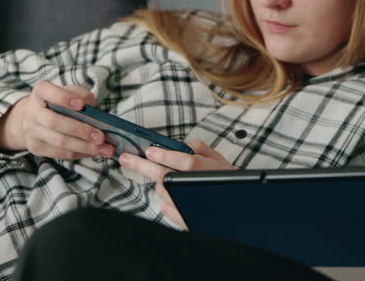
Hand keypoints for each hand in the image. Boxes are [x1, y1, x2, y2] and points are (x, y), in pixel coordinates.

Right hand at [0, 80, 113, 158]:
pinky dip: (80, 153)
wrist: (34, 118)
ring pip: (59, 142)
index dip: (63, 98)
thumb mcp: (70, 92)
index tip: (81, 105)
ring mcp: (31, 132)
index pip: (46, 91)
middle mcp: (31, 112)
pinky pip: (60, 153)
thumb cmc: (59, 102)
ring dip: (85, 147)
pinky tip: (94, 152)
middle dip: (80, 130)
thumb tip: (93, 111)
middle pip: (54, 122)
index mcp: (40, 92)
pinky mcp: (36, 148)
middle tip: (101, 137)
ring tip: (105, 149)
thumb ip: (81, 95)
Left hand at [118, 139, 234, 228]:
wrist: (237, 211)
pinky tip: (175, 195)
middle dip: (143, 166)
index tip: (149, 150)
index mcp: (210, 171)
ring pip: (162, 191)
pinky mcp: (183, 220)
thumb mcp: (220, 160)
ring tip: (173, 181)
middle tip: (127, 158)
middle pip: (166, 177)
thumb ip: (201, 148)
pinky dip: (165, 198)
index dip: (166, 155)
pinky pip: (164, 207)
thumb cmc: (227, 181)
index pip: (186, 161)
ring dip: (160, 183)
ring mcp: (189, 207)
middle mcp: (198, 189)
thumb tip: (180, 143)